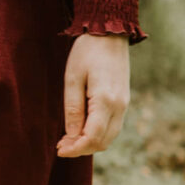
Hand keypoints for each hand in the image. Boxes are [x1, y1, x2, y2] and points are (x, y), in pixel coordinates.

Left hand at [55, 33, 129, 157]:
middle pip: (103, 141)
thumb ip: (73, 109)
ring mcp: (124, 104)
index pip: (92, 137)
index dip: (76, 148)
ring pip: (110, 136)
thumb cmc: (87, 52)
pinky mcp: (124, 101)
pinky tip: (81, 129)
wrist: (109, 33)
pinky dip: (98, 134)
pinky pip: (113, 126)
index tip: (59, 150)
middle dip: (82, 149)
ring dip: (90, 143)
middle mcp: (120, 106)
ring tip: (68, 139)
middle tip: (61, 146)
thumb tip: (72, 136)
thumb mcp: (72, 78)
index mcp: (106, 100)